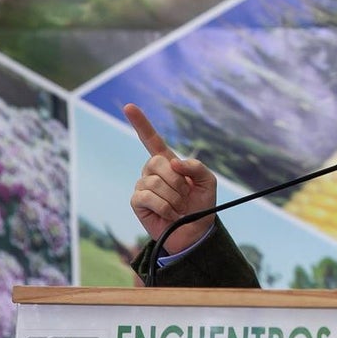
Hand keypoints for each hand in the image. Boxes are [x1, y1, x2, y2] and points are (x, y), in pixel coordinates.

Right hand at [124, 103, 217, 253]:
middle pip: (159, 163)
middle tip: (185, 195)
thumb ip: (196, 167)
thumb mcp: (207, 182)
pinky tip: (169, 214)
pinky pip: (149, 197)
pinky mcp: (137, 202)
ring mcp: (142, 186)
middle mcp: (152, 171)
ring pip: (155, 182)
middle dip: (178, 181)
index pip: (151, 140)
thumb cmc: (200, 204)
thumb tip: (174, 163)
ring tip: (178, 207)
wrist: (196, 231)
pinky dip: (165, 207)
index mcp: (168, 163)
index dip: (140, 123)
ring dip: (174, 198)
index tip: (128, 106)